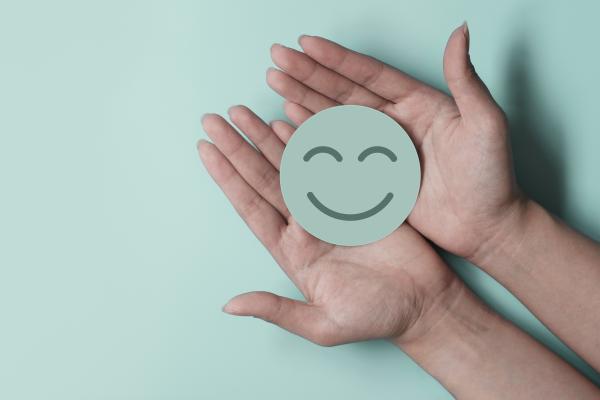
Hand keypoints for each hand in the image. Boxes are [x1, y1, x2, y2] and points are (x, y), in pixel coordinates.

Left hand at [198, 106, 458, 345]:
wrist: (422, 304)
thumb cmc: (374, 318)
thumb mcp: (321, 324)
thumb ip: (276, 310)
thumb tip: (229, 306)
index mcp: (291, 251)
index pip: (251, 207)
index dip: (227, 179)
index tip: (205, 150)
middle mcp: (304, 225)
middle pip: (264, 178)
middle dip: (239, 148)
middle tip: (215, 119)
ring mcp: (330, 207)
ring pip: (292, 165)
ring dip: (268, 138)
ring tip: (246, 112)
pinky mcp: (359, 196)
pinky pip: (330, 161)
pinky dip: (312, 140)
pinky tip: (293, 121)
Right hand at [266, 23, 524, 261]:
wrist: (488, 225)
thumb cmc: (493, 176)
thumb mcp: (486, 123)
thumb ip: (466, 80)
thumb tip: (460, 30)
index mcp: (418, 103)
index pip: (369, 75)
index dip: (337, 59)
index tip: (306, 44)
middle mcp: (395, 121)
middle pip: (343, 92)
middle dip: (309, 74)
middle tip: (277, 58)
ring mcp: (381, 149)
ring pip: (334, 118)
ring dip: (304, 100)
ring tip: (276, 82)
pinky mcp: (373, 176)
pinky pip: (337, 152)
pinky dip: (312, 136)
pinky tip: (290, 122)